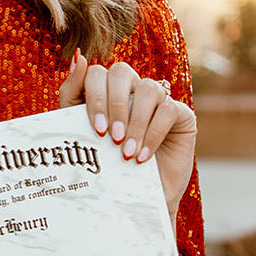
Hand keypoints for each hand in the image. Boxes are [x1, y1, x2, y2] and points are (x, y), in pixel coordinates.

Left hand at [59, 51, 196, 224]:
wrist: (135, 199)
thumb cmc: (106, 164)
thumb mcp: (82, 131)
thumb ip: (73, 94)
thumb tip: (78, 57)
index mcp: (106, 90)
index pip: (97, 73)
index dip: (95, 97)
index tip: (96, 129)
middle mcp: (132, 89)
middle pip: (121, 72)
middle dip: (114, 105)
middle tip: (110, 137)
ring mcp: (158, 99)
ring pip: (148, 88)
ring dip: (135, 122)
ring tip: (126, 152)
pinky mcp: (181, 113)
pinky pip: (168, 109)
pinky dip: (152, 134)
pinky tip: (142, 157)